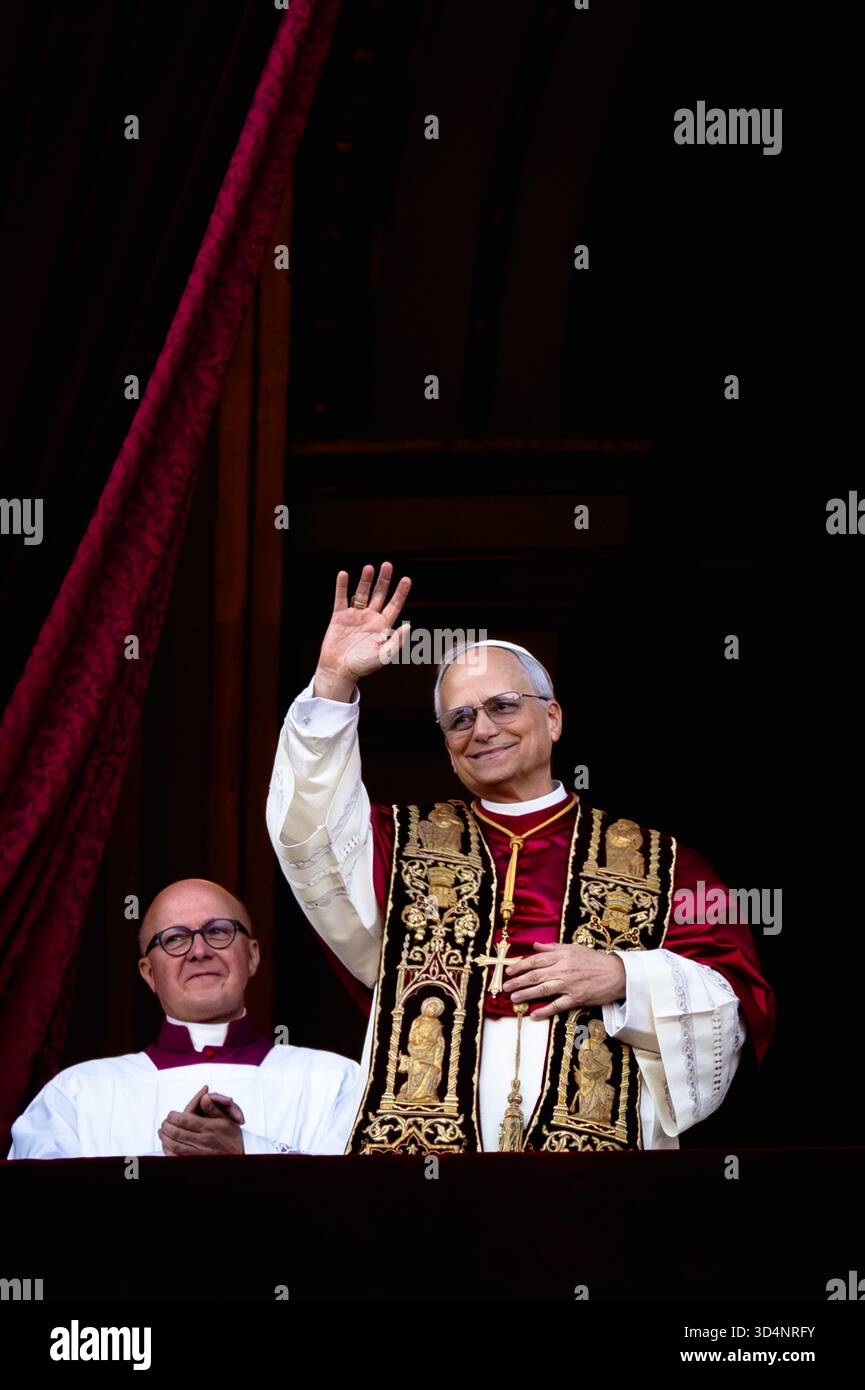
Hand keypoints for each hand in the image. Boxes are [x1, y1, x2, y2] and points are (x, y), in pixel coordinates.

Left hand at [158, 1086, 245, 1155]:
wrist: (239, 1158)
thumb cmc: (232, 1137)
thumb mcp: (226, 1119)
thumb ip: (213, 1108)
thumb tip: (204, 1097)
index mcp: (208, 1128)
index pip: (185, 1120)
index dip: (174, 1116)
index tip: (170, 1114)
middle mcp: (202, 1140)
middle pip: (177, 1132)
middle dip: (167, 1126)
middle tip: (164, 1122)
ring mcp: (198, 1153)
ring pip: (175, 1145)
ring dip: (165, 1138)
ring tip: (162, 1132)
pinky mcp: (195, 1162)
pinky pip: (177, 1157)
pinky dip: (169, 1151)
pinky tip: (166, 1145)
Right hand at [314, 561, 411, 698]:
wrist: (339, 670)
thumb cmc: (362, 665)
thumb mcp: (383, 655)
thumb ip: (396, 641)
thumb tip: (409, 626)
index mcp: (382, 626)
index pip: (394, 605)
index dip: (400, 592)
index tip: (406, 579)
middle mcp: (370, 618)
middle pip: (379, 594)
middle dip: (384, 580)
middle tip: (387, 565)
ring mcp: (355, 615)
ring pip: (361, 593)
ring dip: (365, 580)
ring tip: (369, 568)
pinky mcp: (339, 616)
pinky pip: (341, 598)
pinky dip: (342, 586)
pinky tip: (343, 574)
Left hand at [503, 942, 626, 1020]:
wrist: (617, 974)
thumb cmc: (594, 960)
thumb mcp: (574, 948)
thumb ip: (552, 948)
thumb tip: (535, 946)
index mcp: (561, 956)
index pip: (535, 960)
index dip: (520, 966)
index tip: (509, 971)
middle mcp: (563, 970)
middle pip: (535, 975)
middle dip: (518, 981)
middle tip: (505, 987)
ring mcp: (569, 985)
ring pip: (543, 990)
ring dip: (526, 994)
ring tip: (514, 999)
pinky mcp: (576, 998)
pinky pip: (557, 1005)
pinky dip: (545, 1011)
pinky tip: (534, 1014)